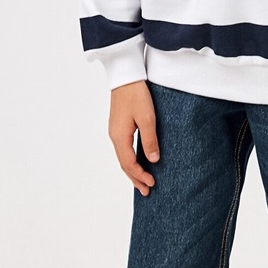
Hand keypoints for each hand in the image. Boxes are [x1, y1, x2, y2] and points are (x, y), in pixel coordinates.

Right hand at [109, 80, 160, 196]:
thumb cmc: (136, 94)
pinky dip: (130, 160)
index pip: (129, 164)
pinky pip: (124, 149)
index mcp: (119, 137)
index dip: (140, 175)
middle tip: (146, 191)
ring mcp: (115, 131)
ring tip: (142, 182)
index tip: (152, 184)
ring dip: (132, 170)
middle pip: (124, 164)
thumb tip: (152, 160)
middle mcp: (115, 136)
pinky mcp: (119, 125)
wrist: (126, 75)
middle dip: (135, 178)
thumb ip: (150, 139)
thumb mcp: (147, 117)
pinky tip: (137, 161)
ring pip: (123, 157)